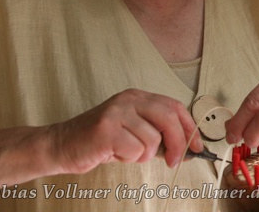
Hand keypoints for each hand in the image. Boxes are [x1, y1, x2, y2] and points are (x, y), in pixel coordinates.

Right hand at [48, 89, 202, 173]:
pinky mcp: (106, 130)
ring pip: (152, 139)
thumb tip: (187, 146)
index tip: (197, 145)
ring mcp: (117, 113)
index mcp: (137, 97)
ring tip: (126, 153)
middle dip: (177, 143)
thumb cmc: (100, 142)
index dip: (190, 127)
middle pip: (168, 118)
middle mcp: (128, 100)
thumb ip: (157, 133)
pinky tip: (114, 154)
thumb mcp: (132, 131)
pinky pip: (135, 150)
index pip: (174, 106)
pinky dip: (129, 159)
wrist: (61, 145)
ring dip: (143, 155)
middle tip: (175, 161)